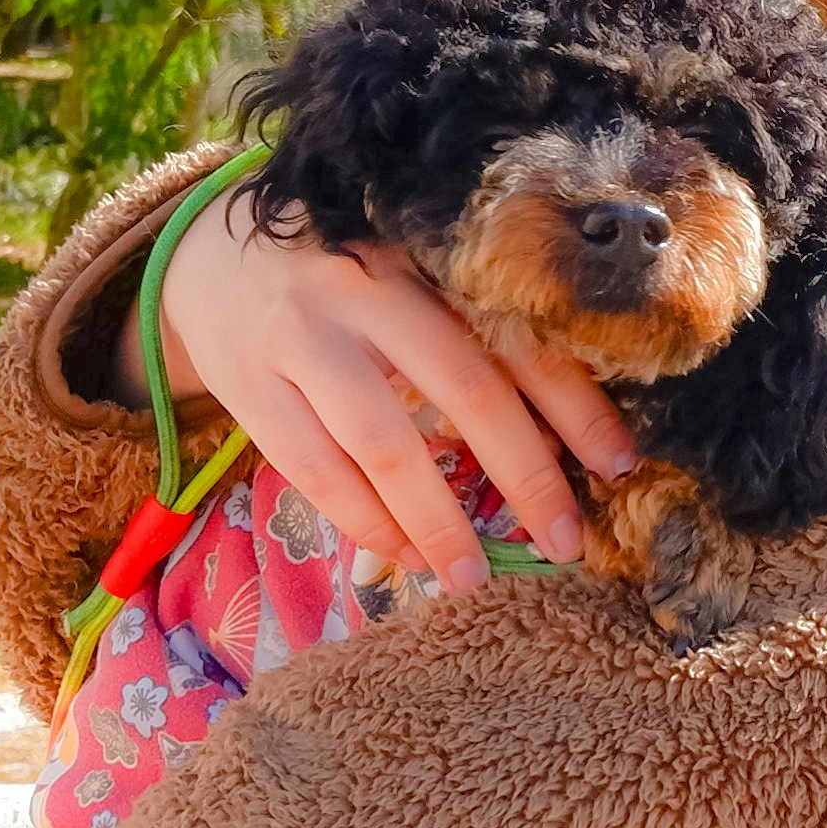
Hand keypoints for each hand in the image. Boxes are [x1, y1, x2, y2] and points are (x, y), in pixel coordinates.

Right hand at [144, 180, 636, 589]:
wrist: (206, 252)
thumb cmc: (340, 276)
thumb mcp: (408, 276)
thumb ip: (468, 330)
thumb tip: (563, 431)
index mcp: (427, 257)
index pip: (516, 333)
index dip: (574, 403)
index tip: (620, 464)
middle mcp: (368, 289)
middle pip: (464, 386)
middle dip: (524, 474)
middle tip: (564, 541)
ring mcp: (301, 337)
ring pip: (384, 442)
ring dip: (437, 520)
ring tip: (474, 575)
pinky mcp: (248, 385)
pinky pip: (315, 470)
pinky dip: (364, 521)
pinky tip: (402, 553)